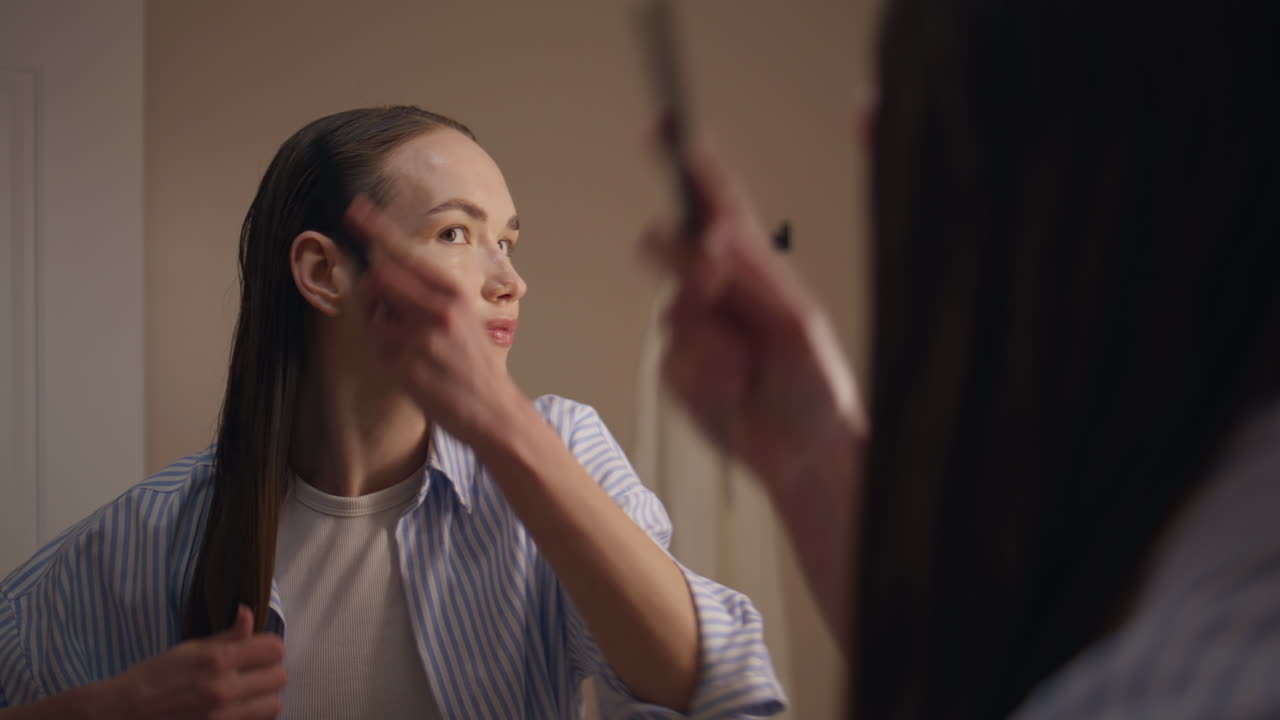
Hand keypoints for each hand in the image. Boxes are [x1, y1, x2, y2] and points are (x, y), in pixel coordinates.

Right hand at [100, 606, 284, 719]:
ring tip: (249, 692)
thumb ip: (226, 635)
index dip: (269, 647)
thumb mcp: (188, 649)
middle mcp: (223, 689)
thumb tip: (248, 613)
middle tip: (254, 671)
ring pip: (274, 703)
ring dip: (265, 696)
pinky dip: (253, 714)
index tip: (259, 650)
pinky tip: (239, 708)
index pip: (274, 648)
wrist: (122, 713)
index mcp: (216, 660)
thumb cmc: (153, 677)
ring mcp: (222, 716)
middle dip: (270, 670)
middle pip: (279, 676)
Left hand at [346, 196, 522, 448]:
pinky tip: (411, 368)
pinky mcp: (406, 369)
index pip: (406, 253)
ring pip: (373, 319)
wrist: (493, 409)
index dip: (377, 229)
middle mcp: (436, 312)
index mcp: (452, 293)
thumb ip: (430, 296)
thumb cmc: (475, 362)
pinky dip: (387, 357)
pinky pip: (378, 351)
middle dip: (370, 290)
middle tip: (378, 305)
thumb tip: (387, 272)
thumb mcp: (464, 316)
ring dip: (379, 328)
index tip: (355, 209)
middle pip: (379, 279)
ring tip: (404, 344)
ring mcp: (420, 341)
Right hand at [644, 145, 864, 496]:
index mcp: (757, 269)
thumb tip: (716, 234)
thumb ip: (752, 277)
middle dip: (683, 265)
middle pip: (673, 250)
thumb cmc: (816, 387)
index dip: (692, 168)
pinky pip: (669, 362)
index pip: (719, 207)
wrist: (804, 456)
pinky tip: (731, 395)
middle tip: (712, 283)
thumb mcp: (796, 323)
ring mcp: (697, 332)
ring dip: (710, 348)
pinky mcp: (680, 372)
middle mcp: (721, 293)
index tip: (666, 130)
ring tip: (747, 373)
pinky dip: (701, 380)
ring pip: (672, 315)